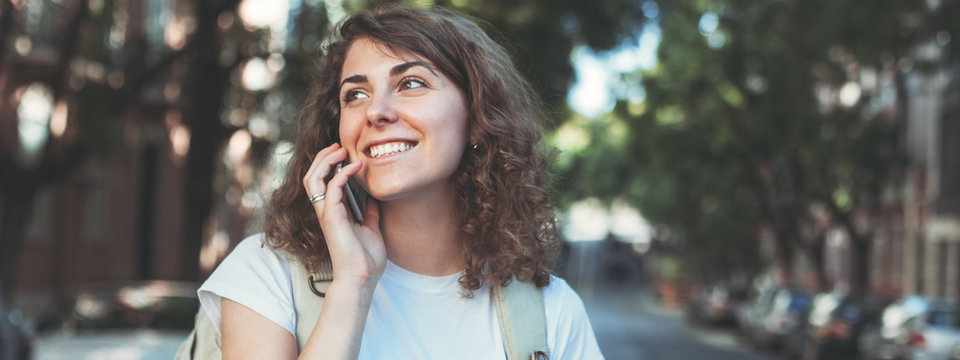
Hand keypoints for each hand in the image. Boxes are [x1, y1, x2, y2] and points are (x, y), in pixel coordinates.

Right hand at [302, 144, 385, 290]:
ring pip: (313, 179)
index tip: (345, 154)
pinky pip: (331, 188)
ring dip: (325, 161)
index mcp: (333, 213)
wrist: (362, 277)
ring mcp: (326, 214)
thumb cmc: (366, 259)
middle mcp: (326, 211)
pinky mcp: (332, 218)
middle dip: (323, 158)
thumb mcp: (372, 229)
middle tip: (339, 146)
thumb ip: (369, 212)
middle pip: (312, 177)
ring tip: (340, 150)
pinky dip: (342, 174)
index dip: (330, 165)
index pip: (323, 182)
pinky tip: (355, 167)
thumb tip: (374, 198)